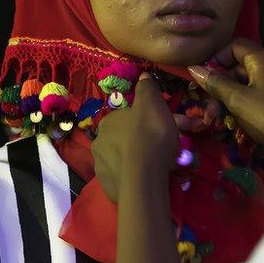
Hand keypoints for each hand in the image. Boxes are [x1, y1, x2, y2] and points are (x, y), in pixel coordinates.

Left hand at [92, 73, 178, 201]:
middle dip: (142, 142)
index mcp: (108, 121)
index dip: (145, 122)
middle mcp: (99, 142)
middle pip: (124, 139)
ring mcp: (101, 167)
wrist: (143, 178)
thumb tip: (143, 75)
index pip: (126, 118)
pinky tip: (148, 180)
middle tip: (164, 150)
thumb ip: (147, 88)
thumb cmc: (149, 134)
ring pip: (122, 159)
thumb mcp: (152, 103)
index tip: (161, 129)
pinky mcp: (108, 187)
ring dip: (137, 160)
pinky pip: (123, 179)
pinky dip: (134, 178)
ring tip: (159, 167)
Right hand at [188, 39, 263, 165]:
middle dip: (221, 87)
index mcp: (263, 58)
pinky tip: (243, 123)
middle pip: (241, 67)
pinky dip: (250, 104)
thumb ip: (216, 83)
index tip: (204, 80)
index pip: (234, 45)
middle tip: (210, 112)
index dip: (216, 59)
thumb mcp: (238, 101)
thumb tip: (194, 68)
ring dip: (233, 100)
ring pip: (251, 84)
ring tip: (223, 121)